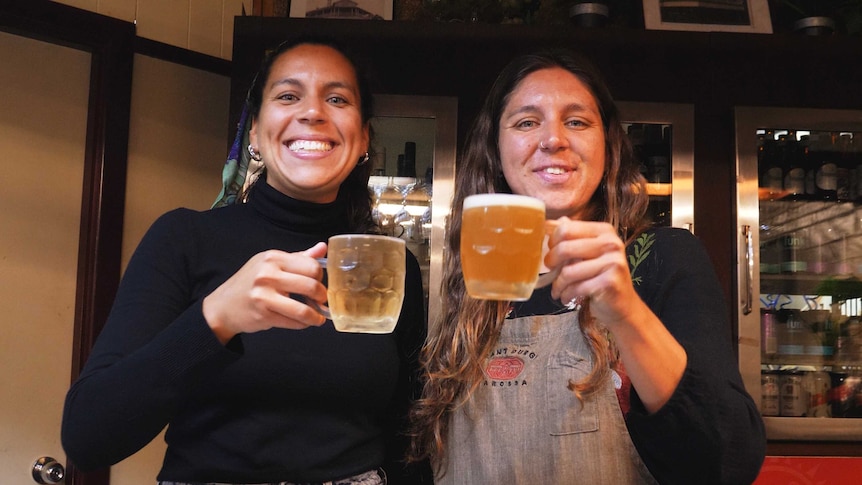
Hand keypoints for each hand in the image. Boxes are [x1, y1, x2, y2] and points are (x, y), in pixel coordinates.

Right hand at [203, 242, 328, 343]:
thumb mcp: (271, 263)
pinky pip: (293, 322)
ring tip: (318, 317)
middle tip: (321, 300)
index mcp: (273, 258)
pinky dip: (303, 324)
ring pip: (303, 309)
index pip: (311, 266)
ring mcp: (264, 295)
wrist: (223, 306)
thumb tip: (322, 247)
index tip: (319, 283)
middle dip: (322, 296)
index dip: (321, 277)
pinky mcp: (263, 315)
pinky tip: (304, 322)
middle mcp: (268, 274)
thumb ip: (298, 257)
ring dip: (316, 316)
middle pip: (311, 286)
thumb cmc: (250, 283)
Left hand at [543, 218, 639, 330]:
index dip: (552, 242)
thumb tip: (549, 223)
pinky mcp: (609, 282)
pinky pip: (576, 287)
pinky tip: (567, 297)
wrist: (621, 305)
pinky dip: (566, 294)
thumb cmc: (599, 277)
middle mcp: (611, 243)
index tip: (550, 252)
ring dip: (558, 284)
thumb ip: (572, 237)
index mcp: (604, 231)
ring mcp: (613, 262)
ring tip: (558, 289)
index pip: (566, 228)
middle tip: (550, 270)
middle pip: (565, 248)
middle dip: (551, 262)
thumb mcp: (587, 253)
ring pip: (568, 271)